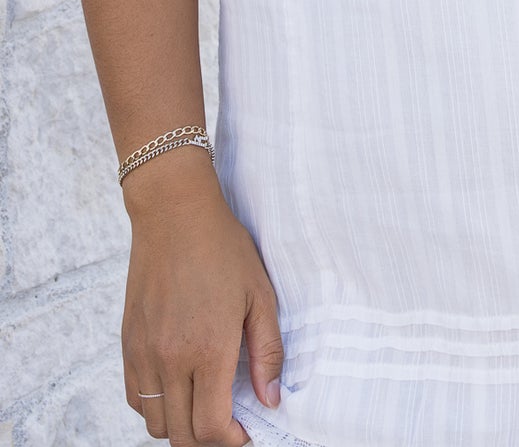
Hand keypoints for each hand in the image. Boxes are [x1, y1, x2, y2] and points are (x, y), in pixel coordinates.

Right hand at [121, 148, 283, 445]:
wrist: (175, 214)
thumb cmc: (224, 250)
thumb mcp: (261, 295)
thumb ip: (267, 352)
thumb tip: (271, 400)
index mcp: (208, 350)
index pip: (210, 429)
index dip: (231, 441)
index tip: (246, 432)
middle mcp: (170, 360)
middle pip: (181, 436)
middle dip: (208, 439)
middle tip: (230, 421)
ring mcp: (143, 354)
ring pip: (155, 423)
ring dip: (180, 424)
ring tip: (205, 402)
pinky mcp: (127, 344)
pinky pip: (135, 397)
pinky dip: (155, 405)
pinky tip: (178, 384)